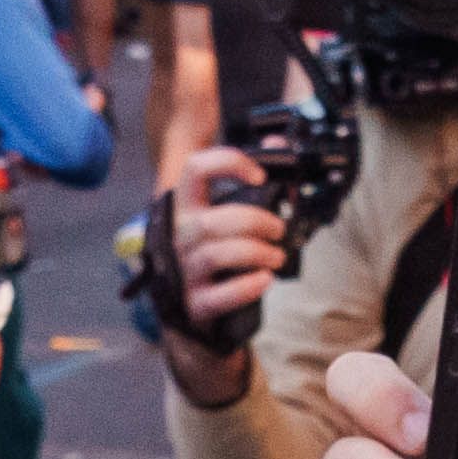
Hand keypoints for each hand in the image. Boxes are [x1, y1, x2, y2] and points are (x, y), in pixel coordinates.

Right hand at [153, 151, 288, 375]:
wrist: (193, 312)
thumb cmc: (215, 257)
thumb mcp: (223, 217)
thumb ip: (249, 185)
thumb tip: (276, 146)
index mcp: (186, 208)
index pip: (194, 169)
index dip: (227, 163)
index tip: (259, 175)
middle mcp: (179, 236)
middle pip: (213, 221)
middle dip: (255, 222)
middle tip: (278, 229)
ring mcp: (184, 271)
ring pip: (218, 255)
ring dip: (257, 253)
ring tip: (277, 257)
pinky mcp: (195, 303)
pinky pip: (220, 295)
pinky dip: (248, 286)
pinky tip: (265, 279)